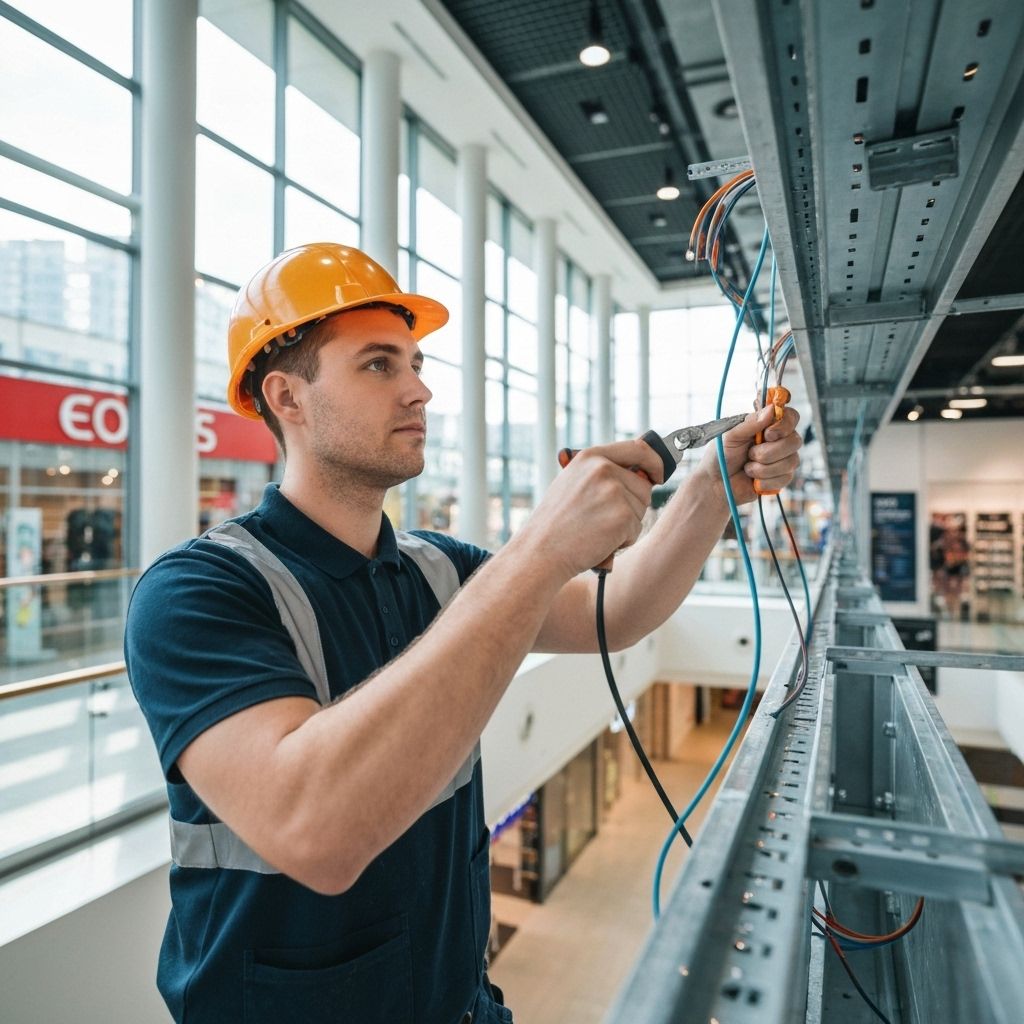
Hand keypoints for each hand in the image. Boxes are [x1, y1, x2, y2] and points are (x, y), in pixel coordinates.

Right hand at [521, 438, 664, 578]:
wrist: (540, 551)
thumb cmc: (555, 523)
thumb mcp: (572, 483)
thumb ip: (602, 473)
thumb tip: (643, 474)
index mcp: (590, 457)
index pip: (638, 449)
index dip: (654, 462)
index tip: (658, 475)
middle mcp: (603, 469)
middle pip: (643, 485)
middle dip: (633, 505)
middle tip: (603, 519)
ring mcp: (613, 492)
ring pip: (641, 509)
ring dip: (626, 525)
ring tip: (595, 530)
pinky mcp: (622, 516)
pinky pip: (637, 529)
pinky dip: (622, 540)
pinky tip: (599, 542)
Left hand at [695, 405, 801, 504]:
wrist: (716, 483)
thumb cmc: (720, 456)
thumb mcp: (730, 436)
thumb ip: (751, 423)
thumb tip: (772, 409)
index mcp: (767, 425)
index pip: (791, 417)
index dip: (784, 425)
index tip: (767, 434)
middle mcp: (778, 440)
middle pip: (794, 441)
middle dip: (768, 452)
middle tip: (749, 454)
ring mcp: (782, 459)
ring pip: (790, 462)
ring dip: (763, 468)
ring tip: (747, 467)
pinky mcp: (782, 477)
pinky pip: (784, 478)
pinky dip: (764, 480)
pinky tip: (753, 479)